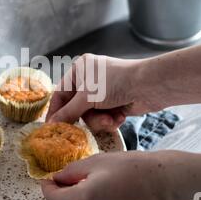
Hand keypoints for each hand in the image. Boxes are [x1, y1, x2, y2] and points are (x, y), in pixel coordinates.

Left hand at [42, 151, 199, 199]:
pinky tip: (111, 199)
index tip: (48, 179)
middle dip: (67, 193)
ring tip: (98, 187)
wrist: (164, 184)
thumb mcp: (96, 162)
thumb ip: (71, 171)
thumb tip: (57, 178)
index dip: (48, 187)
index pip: (52, 198)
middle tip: (76, 178)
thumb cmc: (131, 168)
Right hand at [46, 54, 164, 132]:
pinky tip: (120, 115)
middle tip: (88, 125)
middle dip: (87, 117)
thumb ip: (69, 112)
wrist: (149, 85)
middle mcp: (89, 80)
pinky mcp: (114, 103)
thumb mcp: (87, 97)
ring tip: (111, 118)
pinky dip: (111, 119)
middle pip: (76, 108)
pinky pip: (104, 117)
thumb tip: (51, 124)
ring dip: (101, 120)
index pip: (60, 94)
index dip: (56, 112)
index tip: (51, 128)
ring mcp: (102, 92)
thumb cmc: (115, 83)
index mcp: (79, 70)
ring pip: (91, 116)